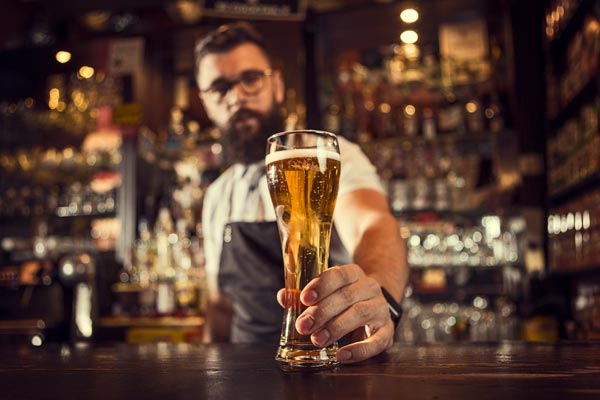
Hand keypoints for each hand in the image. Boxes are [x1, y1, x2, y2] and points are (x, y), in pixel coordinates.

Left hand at [276, 264, 394, 363]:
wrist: (373, 306)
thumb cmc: (343, 300)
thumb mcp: (326, 293)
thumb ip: (304, 295)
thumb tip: (283, 296)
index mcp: (354, 274)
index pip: (338, 274)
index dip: (321, 285)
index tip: (304, 299)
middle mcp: (370, 288)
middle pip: (346, 296)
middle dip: (322, 312)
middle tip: (303, 326)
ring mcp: (380, 308)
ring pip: (360, 314)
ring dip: (336, 328)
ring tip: (317, 340)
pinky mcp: (387, 330)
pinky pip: (377, 341)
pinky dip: (359, 350)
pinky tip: (342, 355)